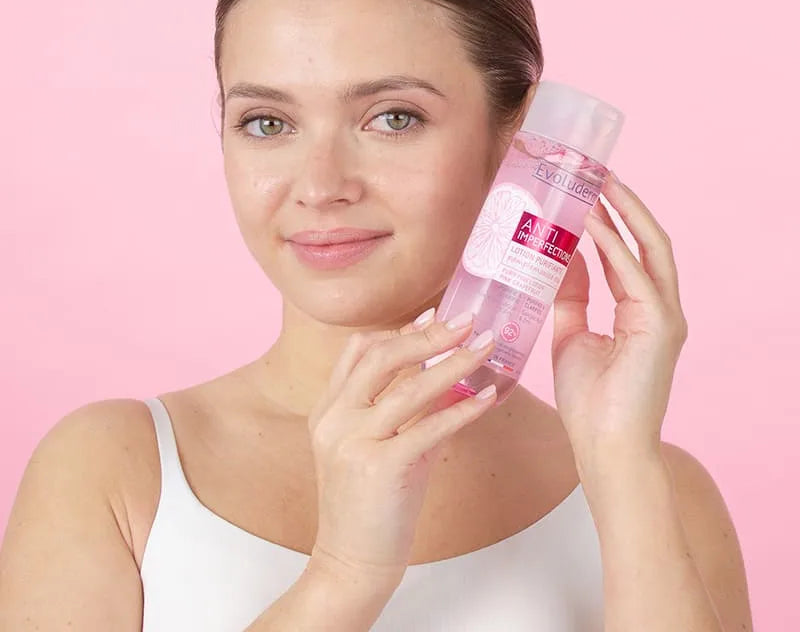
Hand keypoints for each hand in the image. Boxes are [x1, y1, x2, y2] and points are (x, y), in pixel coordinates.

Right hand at [306, 312, 496, 588]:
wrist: (352, 563)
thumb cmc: (370, 504)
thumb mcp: (377, 448)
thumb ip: (405, 413)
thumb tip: (450, 382)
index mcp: (329, 410)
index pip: (357, 351)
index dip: (398, 330)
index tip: (433, 315)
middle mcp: (335, 419)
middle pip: (381, 357)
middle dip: (428, 335)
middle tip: (467, 321)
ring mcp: (353, 442)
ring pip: (408, 388)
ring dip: (453, 363)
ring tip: (486, 348)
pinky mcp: (379, 468)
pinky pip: (428, 427)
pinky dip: (462, 409)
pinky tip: (487, 397)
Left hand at [550, 171, 688, 479]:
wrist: (604, 447)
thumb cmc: (590, 399)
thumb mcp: (571, 334)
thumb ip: (570, 295)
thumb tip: (559, 255)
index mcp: (641, 310)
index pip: (627, 252)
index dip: (608, 219)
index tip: (585, 190)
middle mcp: (659, 307)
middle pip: (646, 241)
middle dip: (623, 204)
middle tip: (596, 171)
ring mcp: (665, 316)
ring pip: (649, 249)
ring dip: (621, 213)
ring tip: (596, 182)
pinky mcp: (661, 327)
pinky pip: (635, 275)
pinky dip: (613, 246)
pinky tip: (592, 222)